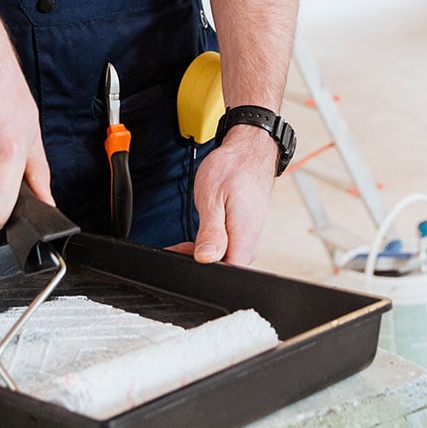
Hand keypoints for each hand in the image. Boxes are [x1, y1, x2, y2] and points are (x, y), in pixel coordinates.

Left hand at [170, 126, 279, 264]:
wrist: (248, 153)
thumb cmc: (232, 169)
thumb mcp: (213, 199)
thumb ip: (211, 232)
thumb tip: (205, 258)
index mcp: (244, 238)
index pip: (226, 274)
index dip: (203, 272)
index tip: (184, 258)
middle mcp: (249, 243)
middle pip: (222, 270)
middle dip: (196, 263)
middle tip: (177, 248)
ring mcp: (247, 241)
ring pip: (221, 261)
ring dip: (200, 254)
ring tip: (184, 242)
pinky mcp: (243, 236)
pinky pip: (225, 250)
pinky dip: (208, 247)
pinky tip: (196, 239)